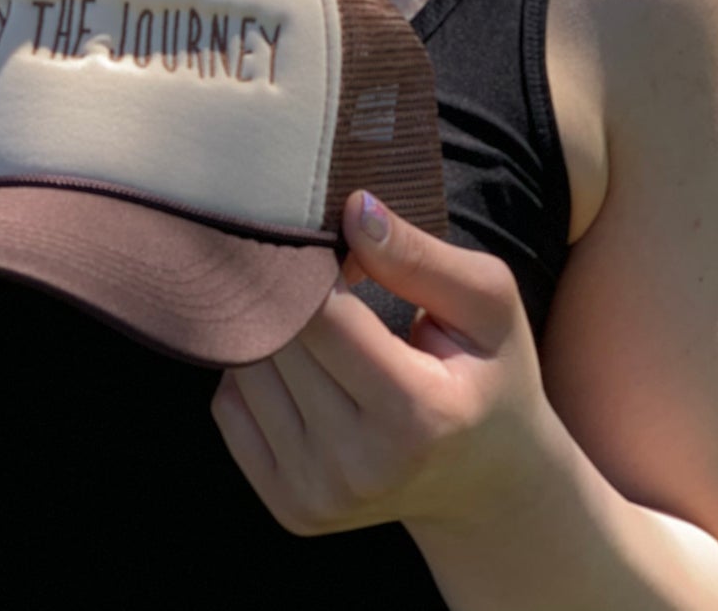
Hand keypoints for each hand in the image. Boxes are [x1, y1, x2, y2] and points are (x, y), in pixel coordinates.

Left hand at [210, 190, 554, 541]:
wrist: (487, 482)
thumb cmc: (488, 373)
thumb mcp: (487, 303)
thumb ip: (420, 255)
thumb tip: (352, 209)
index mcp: (417, 414)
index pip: (322, 314)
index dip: (315, 261)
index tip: (328, 236)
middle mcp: (360, 466)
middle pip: (278, 339)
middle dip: (289, 289)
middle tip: (319, 269)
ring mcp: (318, 496)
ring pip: (245, 368)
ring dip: (269, 327)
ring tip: (320, 320)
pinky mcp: (289, 508)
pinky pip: (229, 407)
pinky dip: (255, 371)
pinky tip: (304, 366)